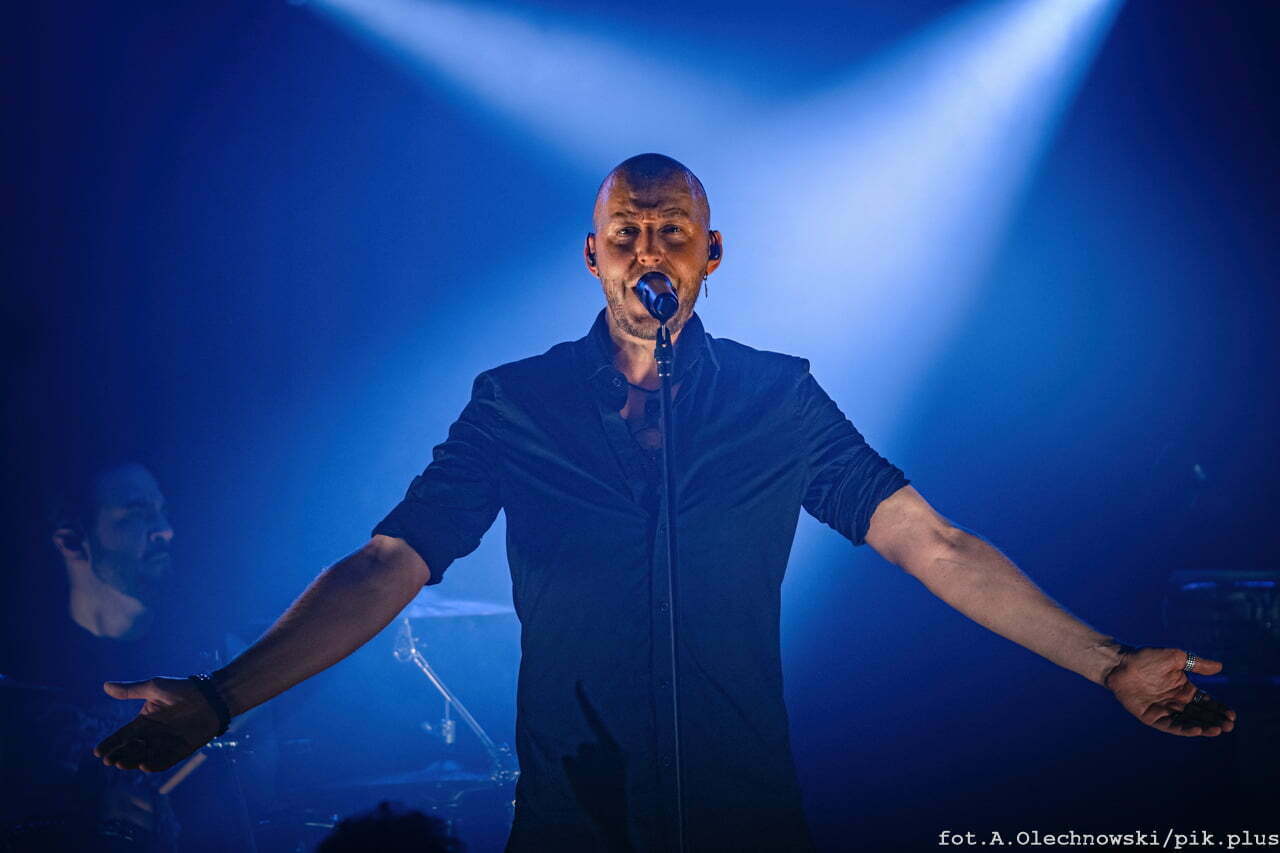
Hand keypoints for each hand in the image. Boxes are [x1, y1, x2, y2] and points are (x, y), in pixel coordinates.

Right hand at [93, 677, 222, 771]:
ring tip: (121, 763)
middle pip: (131, 750)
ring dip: (132, 762)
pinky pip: (165, 761)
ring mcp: (167, 744)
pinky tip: (143, 766)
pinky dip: (154, 765)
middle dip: (118, 756)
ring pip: (145, 757)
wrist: (212, 696)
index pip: (122, 736)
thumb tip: (105, 686)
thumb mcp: (154, 688)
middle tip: (109, 760)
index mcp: (144, 721)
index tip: (97, 752)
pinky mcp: (181, 750)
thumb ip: (131, 691)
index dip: (110, 743)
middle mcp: (153, 735)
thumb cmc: (183, 688)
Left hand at [1104, 647, 1235, 736]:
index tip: (1232, 715)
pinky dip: (1183, 729)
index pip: (1206, 702)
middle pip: (1199, 715)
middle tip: (1228, 725)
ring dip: (1203, 727)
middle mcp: (1175, 701)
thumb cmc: (1146, 657)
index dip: (1219, 709)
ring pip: (1187, 722)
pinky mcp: (1150, 717)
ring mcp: (1163, 710)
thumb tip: (1221, 667)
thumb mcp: (1176, 657)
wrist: (1119, 663)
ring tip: (1217, 729)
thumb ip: (1197, 664)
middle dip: (1215, 720)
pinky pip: (1169, 725)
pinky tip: (1197, 729)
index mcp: (1183, 689)